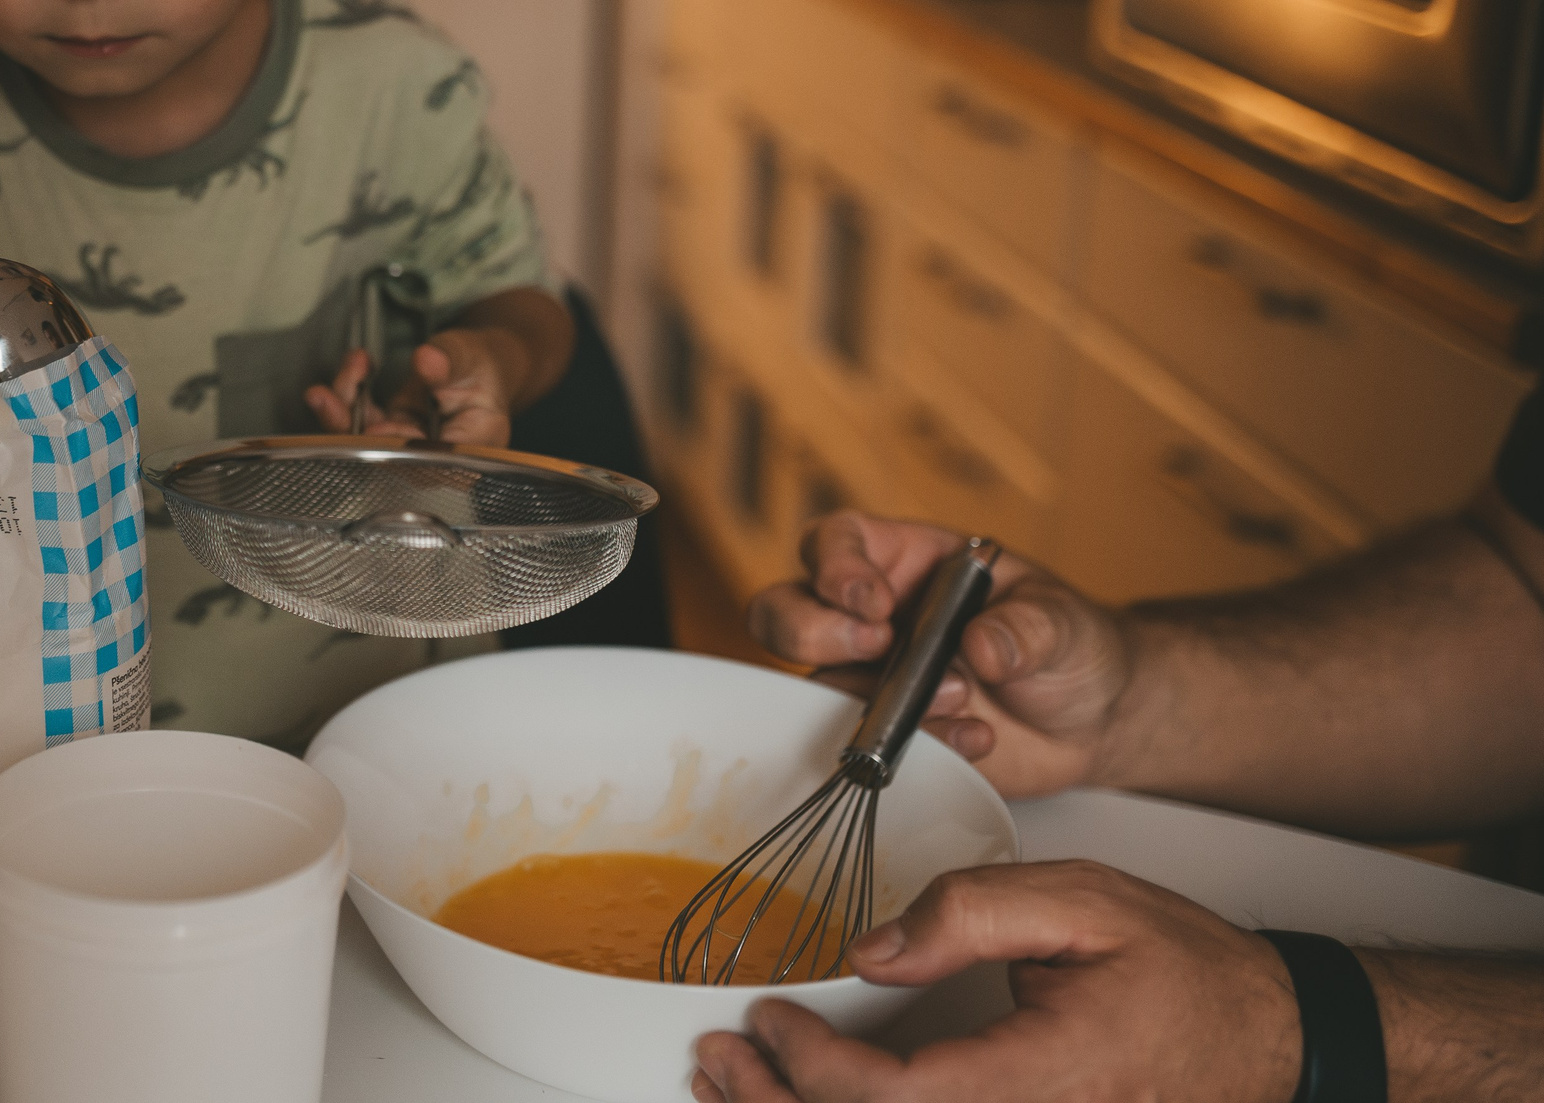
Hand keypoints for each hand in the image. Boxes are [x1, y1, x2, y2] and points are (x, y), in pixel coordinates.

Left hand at [304, 329, 519, 446]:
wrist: (477, 366)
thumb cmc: (481, 365)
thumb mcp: (470, 354)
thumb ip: (450, 359)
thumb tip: (427, 360)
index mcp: (474, 446)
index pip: (433, 458)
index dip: (400, 447)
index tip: (377, 428)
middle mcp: (439, 456)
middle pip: (390, 456)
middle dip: (351, 428)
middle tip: (325, 399)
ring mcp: (410, 445)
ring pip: (366, 441)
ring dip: (341, 410)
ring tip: (336, 375)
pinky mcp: (390, 433)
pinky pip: (362, 422)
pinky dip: (350, 394)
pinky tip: (357, 364)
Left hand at [691, 861, 1298, 1102]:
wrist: (1274, 1041)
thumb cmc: (1192, 977)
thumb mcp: (1082, 905)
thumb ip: (968, 913)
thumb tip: (871, 950)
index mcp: (1040, 1082)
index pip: (892, 1098)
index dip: (812, 1066)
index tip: (766, 1017)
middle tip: (714, 1061)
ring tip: (729, 1091)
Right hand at [745, 512, 1133, 799]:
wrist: (1093, 722)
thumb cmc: (1071, 646)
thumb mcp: (1064, 622)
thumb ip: (1029, 627)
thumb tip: (983, 646)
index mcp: (906, 562)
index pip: (836, 542)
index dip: (835, 566)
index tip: (872, 602)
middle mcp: (872, 617)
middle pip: (786, 611)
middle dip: (811, 631)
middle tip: (876, 646)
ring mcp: (872, 678)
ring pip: (811, 686)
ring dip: (877, 700)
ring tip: (962, 698)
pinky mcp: (886, 734)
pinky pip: (865, 744)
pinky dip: (920, 745)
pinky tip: (979, 738)